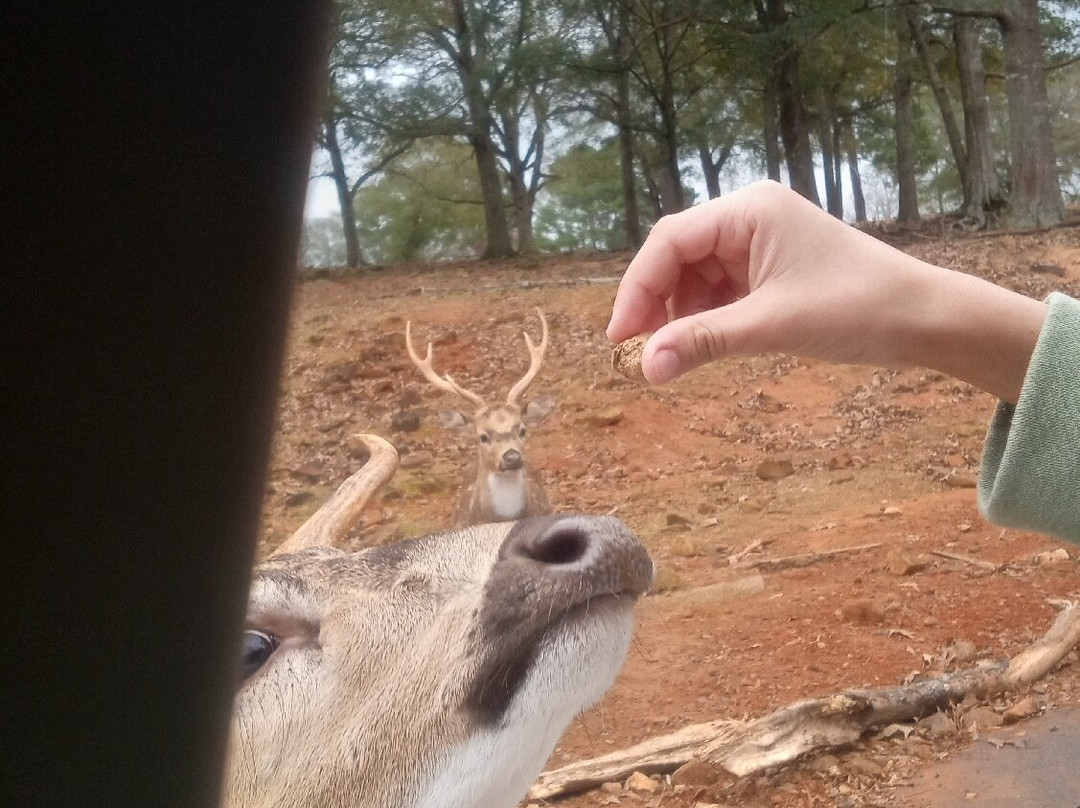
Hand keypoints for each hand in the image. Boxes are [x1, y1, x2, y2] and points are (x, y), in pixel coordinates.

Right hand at [606, 181, 1045, 403]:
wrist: (923, 319)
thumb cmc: (856, 308)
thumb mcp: (771, 325)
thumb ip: (703, 342)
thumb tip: (644, 369)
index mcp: (748, 210)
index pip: (670, 241)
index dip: (637, 288)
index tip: (619, 337)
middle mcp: (749, 217)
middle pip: (677, 256)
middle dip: (656, 303)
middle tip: (641, 352)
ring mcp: (759, 243)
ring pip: (695, 277)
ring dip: (680, 315)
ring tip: (677, 355)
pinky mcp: (769, 269)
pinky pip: (720, 291)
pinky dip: (706, 319)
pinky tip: (703, 346)